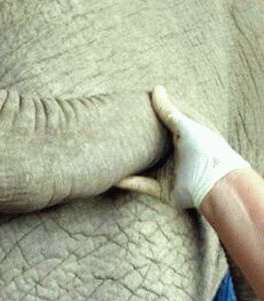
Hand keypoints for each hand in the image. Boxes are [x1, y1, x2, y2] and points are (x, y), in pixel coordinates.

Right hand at [116, 86, 249, 208]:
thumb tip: (156, 88)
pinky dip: (127, 182)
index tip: (131, 104)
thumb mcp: (186, 127)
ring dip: (127, 161)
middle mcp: (175, 153)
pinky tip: (113, 178)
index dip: (150, 113)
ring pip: (142, 165)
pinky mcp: (162, 189)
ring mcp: (168, 171)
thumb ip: (169, 111)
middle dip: (135, 138)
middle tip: (114, 127)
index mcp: (185, 136)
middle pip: (150, 144)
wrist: (215, 188)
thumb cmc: (207, 153)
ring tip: (108, 152)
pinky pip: (140, 184)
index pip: (165, 121)